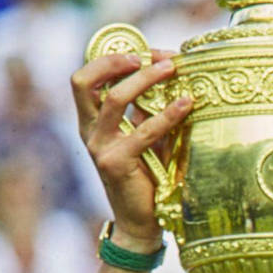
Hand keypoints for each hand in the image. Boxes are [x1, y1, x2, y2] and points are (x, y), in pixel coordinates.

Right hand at [71, 50, 191, 251]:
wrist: (141, 220)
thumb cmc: (148, 176)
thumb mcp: (146, 136)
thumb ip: (148, 111)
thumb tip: (171, 77)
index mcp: (91, 121)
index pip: (87, 78)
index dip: (113, 58)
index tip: (150, 52)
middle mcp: (89, 130)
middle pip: (85, 80)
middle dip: (118, 60)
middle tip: (154, 56)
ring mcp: (99, 146)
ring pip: (114, 98)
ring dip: (145, 79)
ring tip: (172, 69)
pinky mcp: (116, 162)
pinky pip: (143, 131)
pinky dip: (168, 114)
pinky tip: (187, 103)